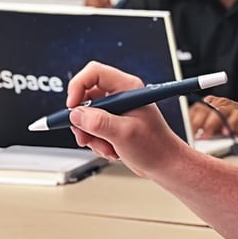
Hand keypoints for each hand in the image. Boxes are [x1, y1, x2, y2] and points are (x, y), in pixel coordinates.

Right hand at [67, 61, 190, 175]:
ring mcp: (116, 110)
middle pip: (86, 96)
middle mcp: (121, 95)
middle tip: (85, 135)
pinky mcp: (113, 124)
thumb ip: (98, 122)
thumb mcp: (124, 134)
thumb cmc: (155, 147)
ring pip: (86, 115)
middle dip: (83, 120)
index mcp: (128, 88)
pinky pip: (92, 128)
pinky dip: (96, 142)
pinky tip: (110, 150)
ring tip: (106, 146)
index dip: (78, 87)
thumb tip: (76, 115)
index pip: (94, 73)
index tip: (73, 107)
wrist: (164, 165)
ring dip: (90, 135)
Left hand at [189, 96, 237, 137]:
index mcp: (207, 105)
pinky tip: (226, 133)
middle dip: (198, 123)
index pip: (195, 110)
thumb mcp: (213, 126)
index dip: (189, 121)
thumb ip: (203, 130)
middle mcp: (217, 103)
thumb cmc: (228, 124)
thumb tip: (190, 139)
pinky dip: (230, 124)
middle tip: (194, 136)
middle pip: (204, 109)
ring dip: (212, 124)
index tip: (186, 132)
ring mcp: (229, 106)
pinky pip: (235, 116)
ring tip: (207, 136)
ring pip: (219, 112)